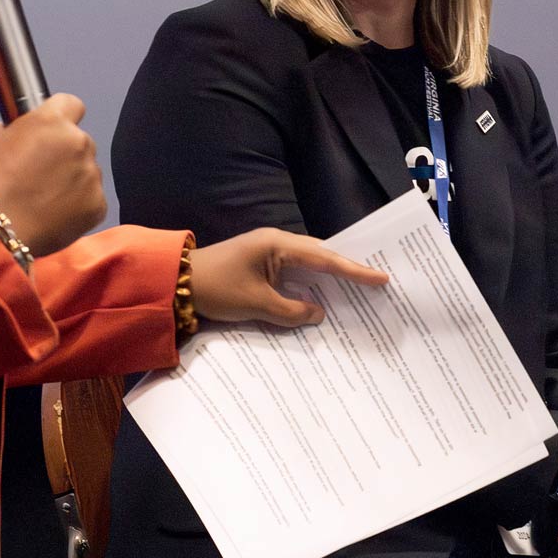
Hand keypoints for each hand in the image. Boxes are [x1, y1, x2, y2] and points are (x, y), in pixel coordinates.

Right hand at [0, 95, 106, 255]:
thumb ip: (19, 128)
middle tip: (41, 171)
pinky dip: (78, 204)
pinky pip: (92, 198)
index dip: (62, 115)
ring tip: (45, 197)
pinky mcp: (98, 204)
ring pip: (87, 170)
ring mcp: (92, 174)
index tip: (52, 129)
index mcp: (53, 121)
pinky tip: (54, 212)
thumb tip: (28, 130)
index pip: (72, 104)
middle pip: (80, 140)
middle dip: (65, 152)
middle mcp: (79, 143)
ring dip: (73, 178)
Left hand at [180, 229, 388, 327]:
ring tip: (357, 290)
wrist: (176, 284)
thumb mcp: (256, 304)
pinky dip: (309, 285)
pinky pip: (293, 274)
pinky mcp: (260, 265)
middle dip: (347, 271)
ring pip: (308, 265)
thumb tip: (318, 314)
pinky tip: (321, 297)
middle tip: (376, 282)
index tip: (381, 277)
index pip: (325, 259)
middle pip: (321, 257)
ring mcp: (268, 253)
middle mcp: (276, 243)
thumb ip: (291, 311)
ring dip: (329, 278)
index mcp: (278, 245)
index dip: (354, 271)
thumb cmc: (216, 289)